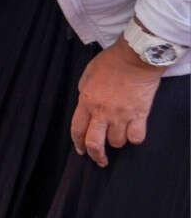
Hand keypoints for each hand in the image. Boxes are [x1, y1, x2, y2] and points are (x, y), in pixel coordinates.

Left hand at [69, 38, 163, 166]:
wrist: (135, 58)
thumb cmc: (111, 62)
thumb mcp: (88, 75)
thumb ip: (85, 92)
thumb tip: (86, 105)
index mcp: (87, 101)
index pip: (77, 129)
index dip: (77, 142)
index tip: (80, 150)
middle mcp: (102, 111)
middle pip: (94, 143)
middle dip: (95, 155)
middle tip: (99, 160)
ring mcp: (121, 115)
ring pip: (117, 142)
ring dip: (116, 142)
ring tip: (118, 136)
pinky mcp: (139, 115)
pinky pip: (136, 137)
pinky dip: (134, 138)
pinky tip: (132, 133)